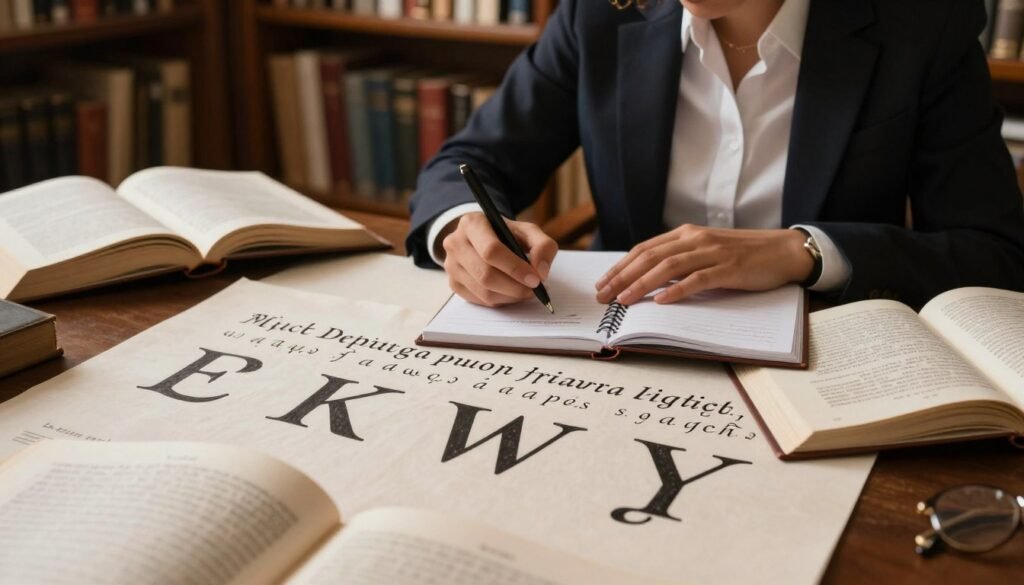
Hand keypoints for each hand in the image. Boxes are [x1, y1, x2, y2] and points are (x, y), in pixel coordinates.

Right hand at [440, 212, 557, 306]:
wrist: (481, 239)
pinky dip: (500, 300)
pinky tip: (510, 292)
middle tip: (533, 289)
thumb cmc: (505, 235)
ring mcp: (451, 265)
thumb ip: (542, 246)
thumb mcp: (527, 231)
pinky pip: (479, 300)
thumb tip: (541, 272)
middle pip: (485, 274)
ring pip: (483, 291)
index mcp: (472, 223)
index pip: (491, 250)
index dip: (515, 268)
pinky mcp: (453, 283)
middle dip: (514, 287)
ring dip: (509, 296)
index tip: (535, 279)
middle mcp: (455, 243)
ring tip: (524, 291)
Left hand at [594, 225, 812, 304]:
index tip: (602, 283)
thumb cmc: (743, 255)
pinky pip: (698, 279)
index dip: (620, 266)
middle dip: (622, 277)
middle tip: (603, 296)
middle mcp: (695, 239)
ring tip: (624, 300)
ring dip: (642, 284)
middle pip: (650, 257)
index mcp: (686, 234)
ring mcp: (712, 253)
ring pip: (668, 267)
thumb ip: (681, 259)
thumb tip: (648, 279)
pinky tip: (662, 302)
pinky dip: (678, 290)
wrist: (783, 251)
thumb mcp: (706, 251)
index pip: (644, 249)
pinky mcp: (729, 268)